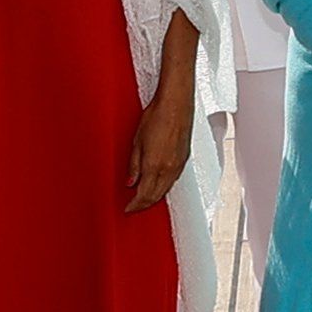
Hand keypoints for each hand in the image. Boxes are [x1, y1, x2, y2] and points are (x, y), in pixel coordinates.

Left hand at [122, 83, 193, 213]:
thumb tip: (131, 181)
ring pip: (166, 189)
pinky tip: (158, 183)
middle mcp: (169, 169)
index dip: (135, 205)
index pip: (144, 196)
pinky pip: (173, 180)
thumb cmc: (157, 116)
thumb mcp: (137, 142)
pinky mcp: (184, 158)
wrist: (176, 103)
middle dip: (144, 204)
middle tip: (134, 206)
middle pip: (156, 196)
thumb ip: (134, 165)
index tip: (128, 208)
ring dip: (155, 196)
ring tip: (144, 197)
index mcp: (155, 166)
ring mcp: (179, 164)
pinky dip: (164, 186)